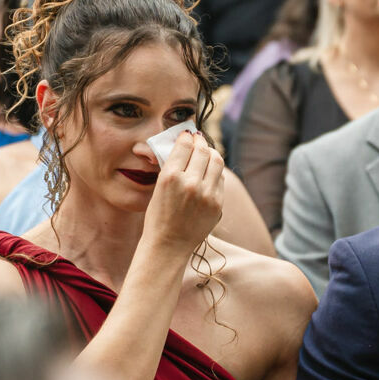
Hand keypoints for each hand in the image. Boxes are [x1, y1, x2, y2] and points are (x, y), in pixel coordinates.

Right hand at [140, 131, 222, 254]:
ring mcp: (206, 194)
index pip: (185, 145)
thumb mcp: (158, 187)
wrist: (168, 245)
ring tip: (206, 153)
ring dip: (211, 154)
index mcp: (170, 177)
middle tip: (198, 140)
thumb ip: (172, 167)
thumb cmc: (158, 216)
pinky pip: (220, 179)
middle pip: (203, 150)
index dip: (187, 136)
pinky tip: (208, 173)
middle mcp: (190, 183)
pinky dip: (215, 172)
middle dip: (201, 142)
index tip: (187, 134)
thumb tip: (185, 146)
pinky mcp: (217, 204)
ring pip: (217, 161)